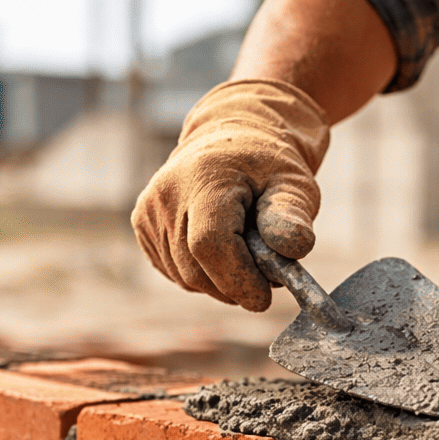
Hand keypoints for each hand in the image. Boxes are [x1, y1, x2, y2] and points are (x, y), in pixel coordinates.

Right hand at [131, 78, 329, 310]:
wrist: (234, 141)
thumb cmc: (268, 167)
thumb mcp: (294, 184)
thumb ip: (293, 214)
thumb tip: (294, 248)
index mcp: (204, 178)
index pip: (209, 244)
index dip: (237, 280)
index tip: (265, 298)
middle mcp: (166, 193)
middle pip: (195, 269)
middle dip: (234, 286)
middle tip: (266, 278)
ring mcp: (149, 210)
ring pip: (184, 277)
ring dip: (220, 284)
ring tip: (248, 258)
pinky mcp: (143, 225)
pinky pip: (174, 272)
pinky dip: (202, 276)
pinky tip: (222, 253)